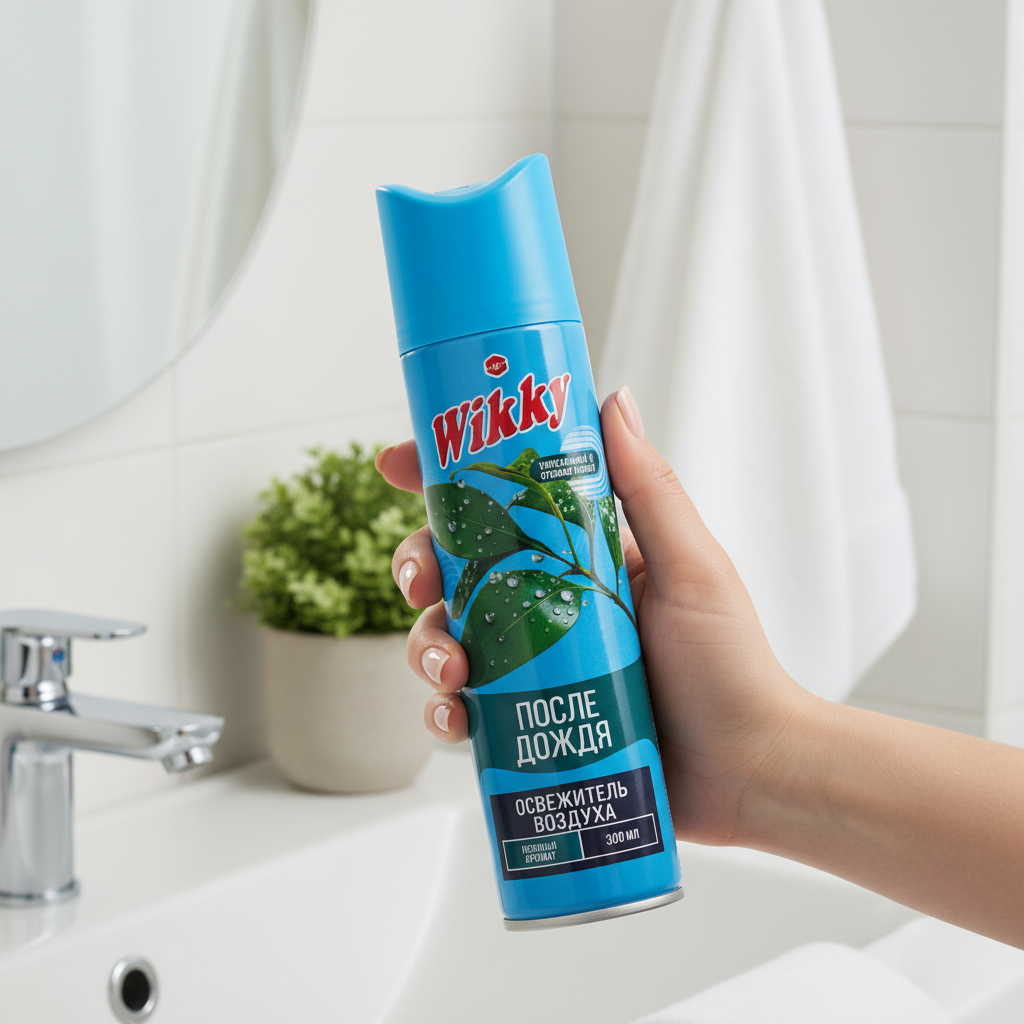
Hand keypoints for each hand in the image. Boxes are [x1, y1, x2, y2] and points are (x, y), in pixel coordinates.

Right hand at [377, 386, 808, 845]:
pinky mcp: (528, 722)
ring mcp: (533, 664)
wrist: (746, 771)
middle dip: (417, 568)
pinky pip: (464, 709)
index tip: (395, 466)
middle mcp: (548, 602)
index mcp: (580, 554)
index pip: (501, 503)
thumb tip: (611, 397)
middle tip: (419, 583)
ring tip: (450, 671)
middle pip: (455, 570)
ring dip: (425, 647)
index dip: (442, 481)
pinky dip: (442, 711)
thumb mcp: (690, 566)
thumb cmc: (731, 665)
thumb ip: (649, 488)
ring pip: (447, 638)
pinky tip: (454, 718)